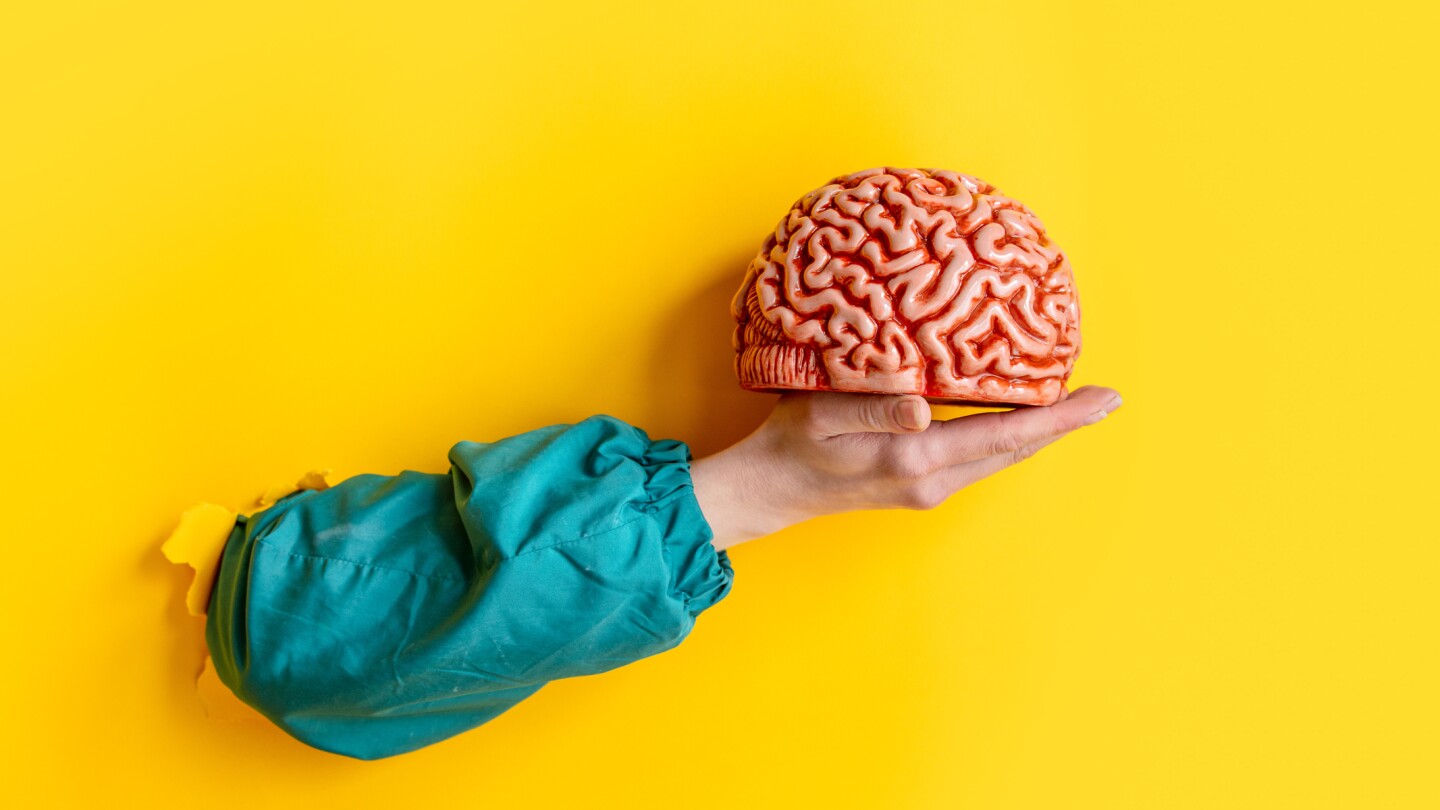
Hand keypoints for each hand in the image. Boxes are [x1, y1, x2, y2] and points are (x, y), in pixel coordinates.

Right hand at [690, 385, 1122, 550]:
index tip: (1103, 399)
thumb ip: (876, 407)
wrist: (771, 490)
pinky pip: (980, 457)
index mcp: (916, 458)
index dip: (1059, 417)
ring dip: (1037, 431)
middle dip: (1063, 424)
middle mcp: (932, 480)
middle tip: (1106, 396)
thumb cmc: (793, 443)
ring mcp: (929, 488)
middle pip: (1015, 448)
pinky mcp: (920, 486)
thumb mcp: (824, 414)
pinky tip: (1014, 416)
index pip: (1006, 434)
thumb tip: (926, 407)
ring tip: (1070, 403)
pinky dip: (1007, 436)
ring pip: (1000, 455)